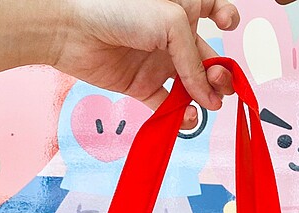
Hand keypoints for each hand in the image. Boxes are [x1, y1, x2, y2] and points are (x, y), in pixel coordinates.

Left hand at [48, 0, 238, 127]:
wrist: (72, 28)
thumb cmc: (118, 9)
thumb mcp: (171, 23)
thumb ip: (194, 58)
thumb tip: (207, 93)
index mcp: (181, 9)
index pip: (212, 9)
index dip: (225, 17)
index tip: (226, 26)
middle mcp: (171, 36)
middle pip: (207, 58)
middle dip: (220, 72)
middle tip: (218, 82)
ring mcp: (157, 62)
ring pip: (192, 86)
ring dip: (205, 97)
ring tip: (208, 103)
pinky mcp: (142, 85)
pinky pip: (168, 105)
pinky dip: (181, 116)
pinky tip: (187, 116)